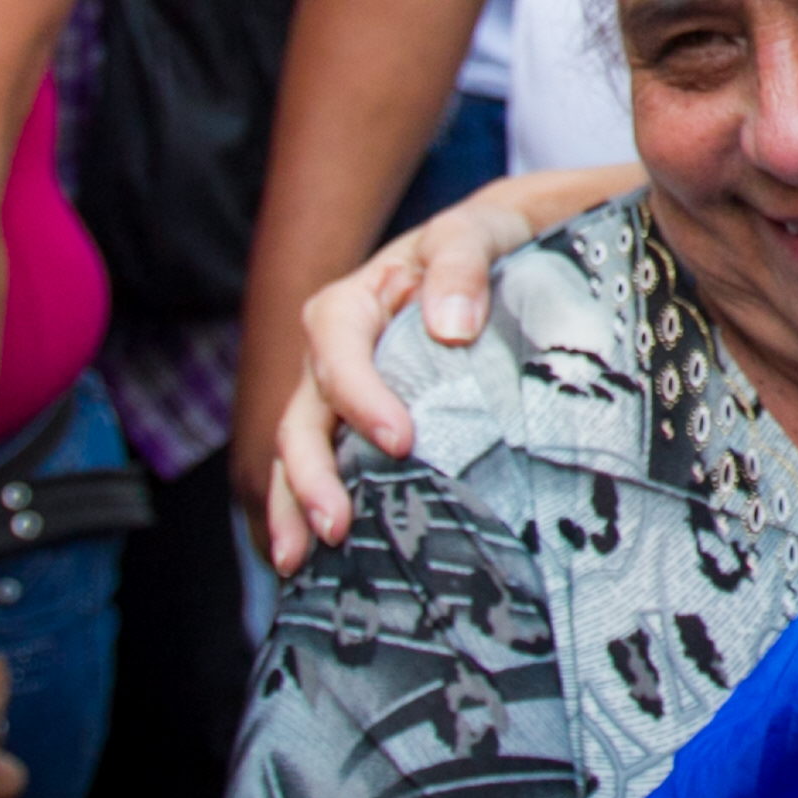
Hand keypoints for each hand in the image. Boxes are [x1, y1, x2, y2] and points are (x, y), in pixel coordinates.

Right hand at [266, 190, 535, 570]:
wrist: (503, 251)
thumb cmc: (487, 241)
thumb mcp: (478, 234)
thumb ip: (462, 266)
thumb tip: (450, 327)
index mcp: (355, 302)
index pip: (338, 348)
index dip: (359, 396)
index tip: (400, 441)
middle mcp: (335, 353)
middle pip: (303, 415)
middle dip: (310, 475)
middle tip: (335, 527)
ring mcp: (342, 395)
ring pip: (299, 452)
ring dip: (294, 506)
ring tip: (298, 562)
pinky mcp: (361, 427)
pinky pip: (328, 468)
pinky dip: (313, 511)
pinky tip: (320, 564)